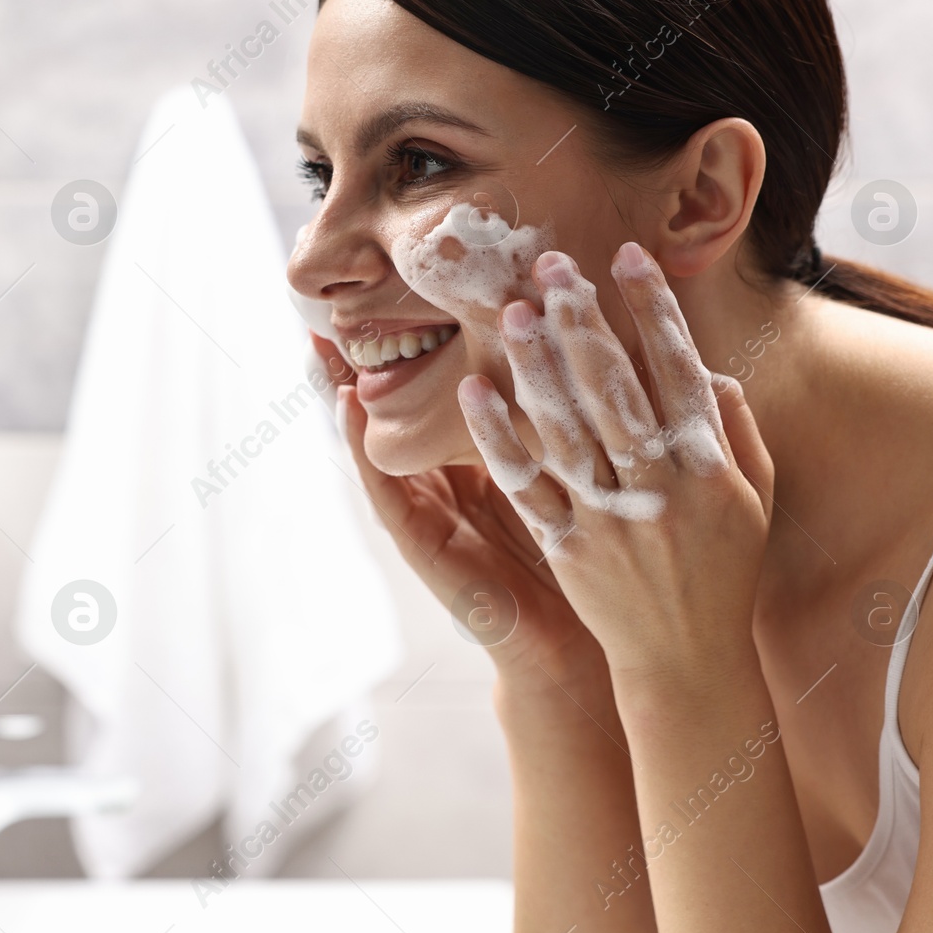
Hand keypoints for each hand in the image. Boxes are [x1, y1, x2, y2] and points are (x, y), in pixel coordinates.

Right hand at [317, 332, 611, 694]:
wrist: (582, 648)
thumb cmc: (596, 563)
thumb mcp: (586, 473)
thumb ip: (582, 420)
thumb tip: (609, 346)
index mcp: (487, 461)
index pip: (449, 391)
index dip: (427, 344)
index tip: (413, 284)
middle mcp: (452, 482)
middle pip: (401, 412)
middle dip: (369, 361)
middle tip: (339, 302)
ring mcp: (433, 513)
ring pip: (381, 444)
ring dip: (351, 393)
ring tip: (323, 342)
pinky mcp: (425, 547)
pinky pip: (387, 492)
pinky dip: (363, 449)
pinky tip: (349, 407)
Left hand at [456, 243, 774, 687]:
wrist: (686, 659)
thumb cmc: (722, 572)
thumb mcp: (753, 499)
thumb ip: (734, 431)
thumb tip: (709, 369)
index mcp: (709, 467)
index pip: (678, 370)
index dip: (653, 310)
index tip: (628, 257)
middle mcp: (660, 488)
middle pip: (615, 389)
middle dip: (584, 320)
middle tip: (552, 264)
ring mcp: (609, 518)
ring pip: (567, 428)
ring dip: (537, 365)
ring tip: (512, 311)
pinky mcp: (566, 546)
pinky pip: (526, 484)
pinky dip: (499, 436)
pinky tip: (475, 391)